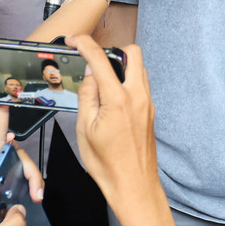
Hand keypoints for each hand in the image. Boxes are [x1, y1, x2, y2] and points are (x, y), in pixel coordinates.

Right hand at [69, 34, 158, 211]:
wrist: (134, 185)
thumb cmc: (108, 164)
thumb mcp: (85, 129)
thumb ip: (88, 95)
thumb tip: (90, 74)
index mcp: (118, 99)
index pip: (100, 59)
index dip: (85, 44)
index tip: (74, 40)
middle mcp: (138, 96)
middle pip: (133, 53)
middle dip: (112, 49)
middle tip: (94, 60)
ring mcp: (147, 103)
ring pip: (139, 68)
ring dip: (121, 66)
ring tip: (101, 83)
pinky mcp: (150, 111)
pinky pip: (140, 85)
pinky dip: (126, 82)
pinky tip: (111, 98)